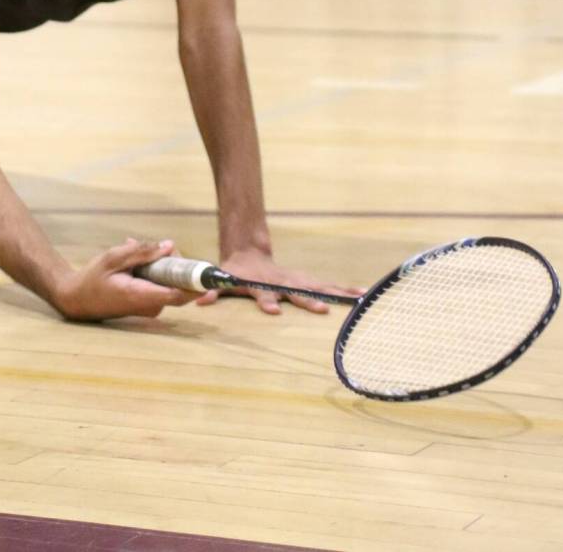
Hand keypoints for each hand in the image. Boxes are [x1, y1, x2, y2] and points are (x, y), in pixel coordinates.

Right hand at [54, 237, 207, 321]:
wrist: (77, 300)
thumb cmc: (92, 278)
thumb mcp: (113, 258)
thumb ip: (141, 252)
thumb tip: (169, 246)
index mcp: (141, 295)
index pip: (178, 294)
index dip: (196, 283)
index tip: (210, 272)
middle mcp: (150, 305)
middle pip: (177, 284)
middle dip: (174, 261)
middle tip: (158, 246)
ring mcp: (150, 307)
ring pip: (169, 282)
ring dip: (160, 264)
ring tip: (134, 248)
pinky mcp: (148, 304)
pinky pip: (161, 284)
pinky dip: (154, 270)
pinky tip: (134, 259)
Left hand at [218, 246, 364, 314]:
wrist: (249, 251)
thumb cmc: (236, 272)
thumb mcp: (223, 280)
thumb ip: (213, 292)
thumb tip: (199, 302)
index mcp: (261, 285)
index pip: (263, 294)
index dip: (267, 302)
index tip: (273, 310)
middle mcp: (283, 282)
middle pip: (297, 292)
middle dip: (309, 301)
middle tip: (323, 310)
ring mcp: (296, 280)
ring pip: (319, 287)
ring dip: (337, 294)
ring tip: (357, 299)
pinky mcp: (306, 281)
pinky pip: (328, 287)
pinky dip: (345, 291)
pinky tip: (363, 295)